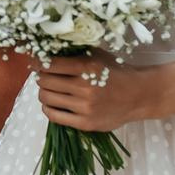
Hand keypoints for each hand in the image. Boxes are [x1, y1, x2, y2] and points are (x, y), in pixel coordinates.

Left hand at [31, 54, 174, 131]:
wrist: (139, 95)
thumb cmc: (115, 72)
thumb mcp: (97, 55)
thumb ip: (75, 53)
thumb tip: (45, 50)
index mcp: (87, 67)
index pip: (49, 64)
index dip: (37, 62)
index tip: (35, 62)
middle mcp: (85, 87)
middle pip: (45, 81)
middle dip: (40, 77)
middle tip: (42, 75)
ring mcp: (85, 107)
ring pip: (46, 98)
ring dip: (43, 92)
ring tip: (47, 89)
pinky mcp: (85, 123)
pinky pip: (54, 116)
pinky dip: (47, 108)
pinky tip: (51, 103)